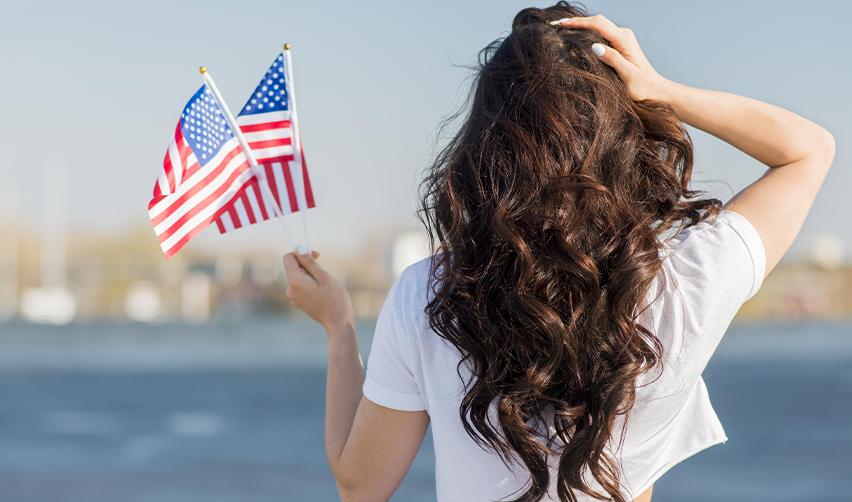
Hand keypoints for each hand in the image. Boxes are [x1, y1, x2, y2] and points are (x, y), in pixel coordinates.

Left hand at [283, 250, 354, 333]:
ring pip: (298, 276)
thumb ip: (309, 262)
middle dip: (307, 265)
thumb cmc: (334, 299)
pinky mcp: (298, 302)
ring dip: (310, 274)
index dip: (301, 253)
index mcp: (295, 281)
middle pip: (293, 267)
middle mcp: (290, 289)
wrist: (337, 322)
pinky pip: (301, 285)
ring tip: (324, 284)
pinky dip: (310, 283)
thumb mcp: (324, 276)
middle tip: (324, 272)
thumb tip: (299, 249)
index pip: (288, 258)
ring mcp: (293, 297)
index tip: (316, 256)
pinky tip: (321, 291)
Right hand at [552, 15, 672, 102]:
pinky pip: (600, 33)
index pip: (597, 24)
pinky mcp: (619, 44)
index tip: (560, 25)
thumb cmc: (643, 88)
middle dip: (575, 21)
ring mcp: (622, 38)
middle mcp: (623, 35)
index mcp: (624, 40)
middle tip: (555, 25)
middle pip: (596, 21)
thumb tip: (594, 46)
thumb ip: (613, 59)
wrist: (656, 91)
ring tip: (561, 29)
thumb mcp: (627, 76)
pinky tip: (575, 37)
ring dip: (580, 25)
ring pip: (597, 25)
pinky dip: (586, 32)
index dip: (577, 23)